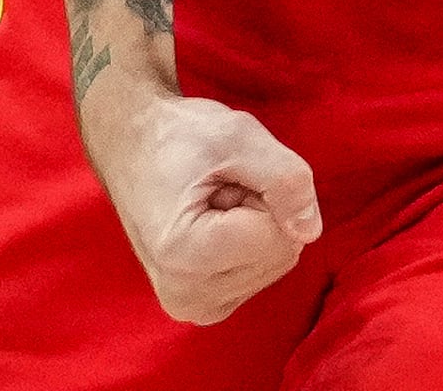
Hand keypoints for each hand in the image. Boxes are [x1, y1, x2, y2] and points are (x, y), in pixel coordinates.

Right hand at [89, 89, 322, 323]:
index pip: (279, 238)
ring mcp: (192, 306)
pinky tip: (212, 223)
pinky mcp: (202, 306)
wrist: (130, 144)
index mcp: (185, 257)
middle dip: (260, 212)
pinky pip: (259, 274)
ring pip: (273, 265)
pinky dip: (247, 244)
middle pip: (279, 256)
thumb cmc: (179, 136)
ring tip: (211, 203)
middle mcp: (186, 295)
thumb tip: (311, 230)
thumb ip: (286, 179)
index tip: (221, 179)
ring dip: (254, 226)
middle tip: (217, 189)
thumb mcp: (239, 137)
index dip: (263, 194)